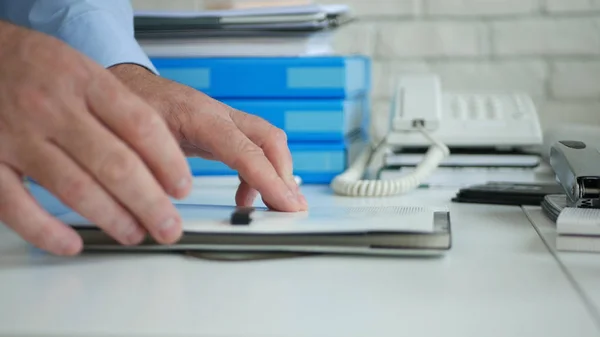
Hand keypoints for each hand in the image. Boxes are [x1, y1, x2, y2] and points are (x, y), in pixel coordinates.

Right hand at [0, 22, 192, 255]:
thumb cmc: (37, 67)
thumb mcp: (84, 70)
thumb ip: (120, 109)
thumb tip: (165, 158)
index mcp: (85, 81)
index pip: (141, 125)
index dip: (169, 162)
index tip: (183, 188)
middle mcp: (53, 108)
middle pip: (116, 164)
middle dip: (151, 203)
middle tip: (170, 226)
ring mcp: (17, 135)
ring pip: (75, 188)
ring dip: (113, 219)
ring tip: (135, 233)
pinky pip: (15, 205)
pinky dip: (45, 231)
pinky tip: (71, 244)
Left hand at [109, 64, 307, 211]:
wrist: (122, 85)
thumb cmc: (126, 106)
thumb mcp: (132, 137)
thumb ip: (151, 167)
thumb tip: (166, 204)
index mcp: (198, 116)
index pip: (244, 149)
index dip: (268, 179)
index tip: (285, 203)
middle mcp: (218, 114)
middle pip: (269, 138)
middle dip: (284, 174)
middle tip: (291, 207)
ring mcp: (223, 120)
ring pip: (266, 142)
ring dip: (275, 174)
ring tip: (273, 205)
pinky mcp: (221, 129)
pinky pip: (252, 149)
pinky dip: (256, 175)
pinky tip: (245, 197)